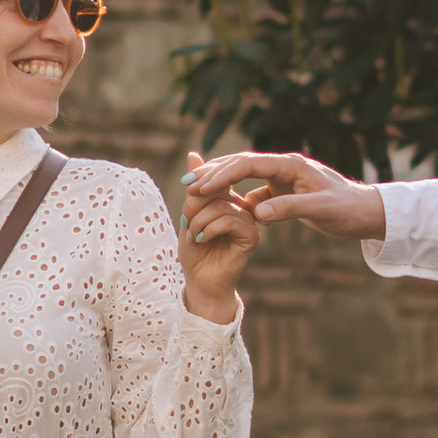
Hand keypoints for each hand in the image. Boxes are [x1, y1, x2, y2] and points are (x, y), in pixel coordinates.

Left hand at [178, 176, 260, 326]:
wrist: (201, 283)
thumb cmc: (195, 251)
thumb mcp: (189, 215)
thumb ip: (195, 188)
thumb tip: (194, 154)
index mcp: (230, 200)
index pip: (215, 181)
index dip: (196, 191)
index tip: (185, 213)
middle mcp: (243, 208)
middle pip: (217, 190)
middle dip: (195, 206)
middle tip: (187, 224)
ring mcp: (250, 222)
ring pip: (222, 206)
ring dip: (200, 220)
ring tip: (194, 235)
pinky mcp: (252, 237)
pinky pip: (230, 220)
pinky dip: (210, 229)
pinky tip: (203, 239)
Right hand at [182, 147, 386, 241]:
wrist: (367, 213)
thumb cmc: (348, 209)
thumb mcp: (320, 210)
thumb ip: (288, 209)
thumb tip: (256, 213)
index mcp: (291, 164)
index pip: (248, 163)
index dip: (222, 174)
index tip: (200, 185)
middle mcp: (284, 166)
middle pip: (241, 164)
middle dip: (213, 173)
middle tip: (186, 183)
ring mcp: (284, 178)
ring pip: (245, 177)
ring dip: (222, 184)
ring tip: (197, 192)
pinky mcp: (285, 191)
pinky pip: (255, 192)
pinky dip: (239, 199)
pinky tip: (225, 210)